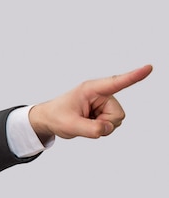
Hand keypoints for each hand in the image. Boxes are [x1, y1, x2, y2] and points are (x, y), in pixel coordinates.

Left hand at [29, 65, 152, 140]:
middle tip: (84, 122)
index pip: (115, 83)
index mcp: (91, 89)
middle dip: (104, 124)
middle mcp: (101, 94)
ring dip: (101, 126)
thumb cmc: (57, 116)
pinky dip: (100, 129)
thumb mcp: (70, 125)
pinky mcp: (105, 111)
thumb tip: (106, 129)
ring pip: (115, 121)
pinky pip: (111, 125)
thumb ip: (90, 129)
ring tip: (85, 122)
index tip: (148, 68)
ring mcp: (104, 103)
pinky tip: (88, 123)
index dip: (133, 76)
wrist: (50, 119)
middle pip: (117, 114)